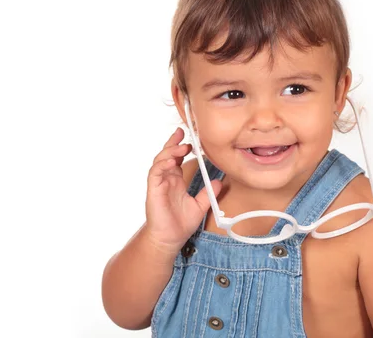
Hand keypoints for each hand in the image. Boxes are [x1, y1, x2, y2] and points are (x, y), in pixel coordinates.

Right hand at [144, 127, 220, 253]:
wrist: (170, 239)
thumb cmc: (180, 224)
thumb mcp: (200, 205)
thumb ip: (208, 193)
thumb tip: (219, 182)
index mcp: (176, 180)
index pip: (177, 158)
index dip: (181, 146)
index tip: (190, 137)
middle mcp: (166, 179)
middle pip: (167, 154)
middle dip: (174, 143)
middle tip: (183, 133)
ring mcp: (159, 183)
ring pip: (161, 160)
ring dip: (170, 151)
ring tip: (182, 147)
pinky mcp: (153, 189)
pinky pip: (155, 172)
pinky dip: (163, 164)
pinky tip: (173, 161)